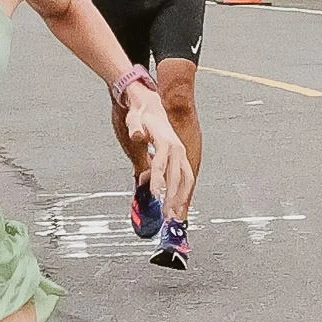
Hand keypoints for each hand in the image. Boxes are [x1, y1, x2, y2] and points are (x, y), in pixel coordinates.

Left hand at [124, 95, 193, 219]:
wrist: (152, 106)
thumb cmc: (142, 115)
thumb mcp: (135, 119)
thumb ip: (135, 128)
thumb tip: (136, 135)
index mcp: (166, 142)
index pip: (161, 165)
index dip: (158, 181)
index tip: (155, 196)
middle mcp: (177, 149)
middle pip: (177, 177)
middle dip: (172, 198)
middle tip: (166, 215)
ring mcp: (181, 154)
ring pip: (186, 180)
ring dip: (181, 198)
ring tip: (175, 215)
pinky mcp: (181, 158)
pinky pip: (186, 178)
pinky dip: (184, 192)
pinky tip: (178, 204)